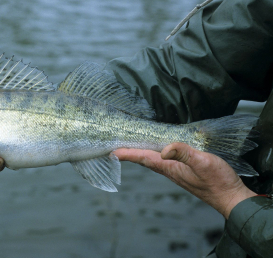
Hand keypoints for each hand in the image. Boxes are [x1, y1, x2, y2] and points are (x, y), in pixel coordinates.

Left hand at [113, 142, 256, 218]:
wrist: (231, 198)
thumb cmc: (218, 182)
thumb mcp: (202, 163)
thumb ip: (184, 154)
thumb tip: (163, 150)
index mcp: (171, 168)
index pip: (144, 158)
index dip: (128, 154)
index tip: (113, 152)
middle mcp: (170, 171)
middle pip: (145, 160)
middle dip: (130, 153)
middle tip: (116, 148)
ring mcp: (177, 173)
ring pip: (153, 161)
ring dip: (140, 154)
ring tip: (130, 148)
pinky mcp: (184, 173)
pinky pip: (164, 162)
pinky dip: (155, 155)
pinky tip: (157, 152)